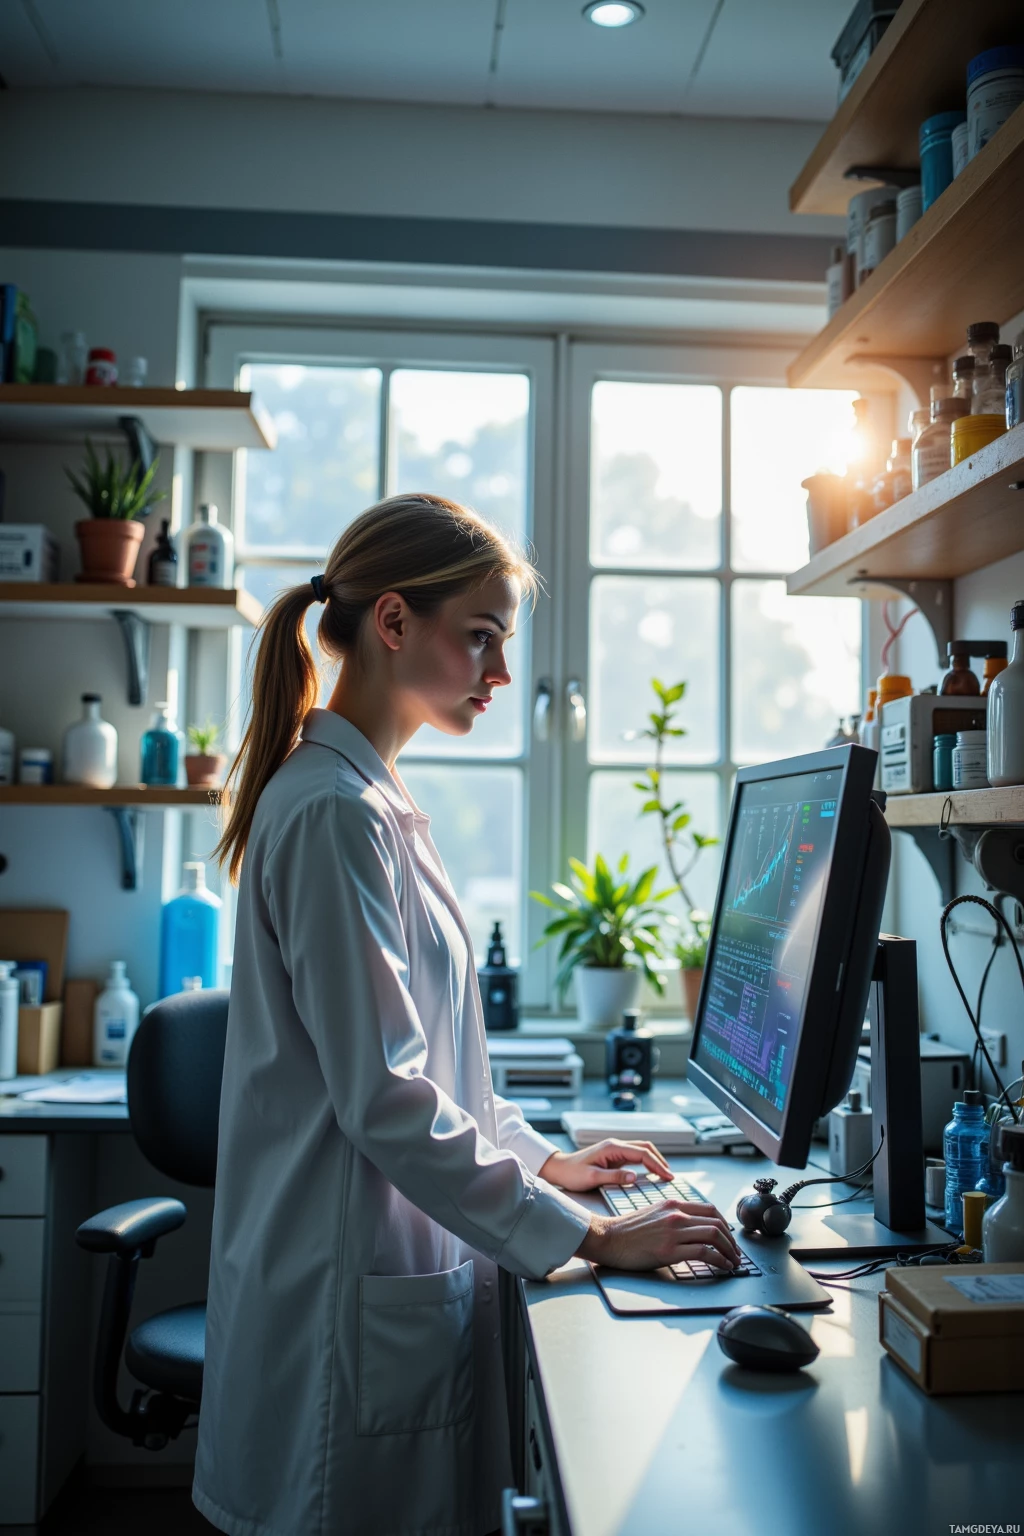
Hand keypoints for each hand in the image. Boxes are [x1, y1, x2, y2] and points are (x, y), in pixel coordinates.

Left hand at [538, 1139, 672, 1192]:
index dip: (657, 1165)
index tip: (667, 1176)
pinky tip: (651, 1172)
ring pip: (641, 1150)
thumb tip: (634, 1178)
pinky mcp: (614, 1156)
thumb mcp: (592, 1178)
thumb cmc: (573, 1174)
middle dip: (659, 1160)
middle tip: (670, 1176)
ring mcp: (615, 1150)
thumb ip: (614, 1177)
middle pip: (645, 1148)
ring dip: (654, 1160)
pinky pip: (635, 1156)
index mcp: (612, 1147)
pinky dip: (646, 1162)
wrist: (560, 1169)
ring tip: (665, 1174)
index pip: (642, 1153)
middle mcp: (615, 1145)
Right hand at [576, 1201, 741, 1272]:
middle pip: (717, 1222)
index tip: (730, 1237)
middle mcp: (676, 1214)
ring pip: (714, 1235)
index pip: (710, 1210)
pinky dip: (719, 1260)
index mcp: (673, 1204)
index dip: (726, 1225)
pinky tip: (723, 1266)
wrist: (609, 1238)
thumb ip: (674, 1216)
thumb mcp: (654, 1213)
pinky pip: (704, 1253)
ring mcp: (673, 1232)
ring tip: (733, 1261)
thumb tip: (694, 1227)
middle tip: (736, 1252)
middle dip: (732, 1240)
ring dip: (729, 1251)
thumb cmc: (628, 1230)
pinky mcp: (669, 1250)